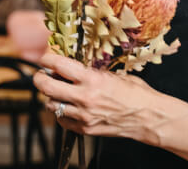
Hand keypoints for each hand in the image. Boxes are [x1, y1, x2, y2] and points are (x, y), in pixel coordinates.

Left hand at [33, 52, 182, 145]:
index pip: (59, 65)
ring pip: (50, 104)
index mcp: (93, 79)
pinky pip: (62, 120)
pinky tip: (68, 106)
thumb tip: (73, 67)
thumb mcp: (113, 75)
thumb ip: (92, 72)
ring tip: (57, 91)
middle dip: (40, 78)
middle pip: (47, 86)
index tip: (46, 58)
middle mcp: (84, 97)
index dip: (48, 59)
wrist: (148, 117)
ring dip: (51, 96)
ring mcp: (83, 115)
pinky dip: (60, 112)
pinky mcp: (85, 129)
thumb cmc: (136, 93)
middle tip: (41, 74)